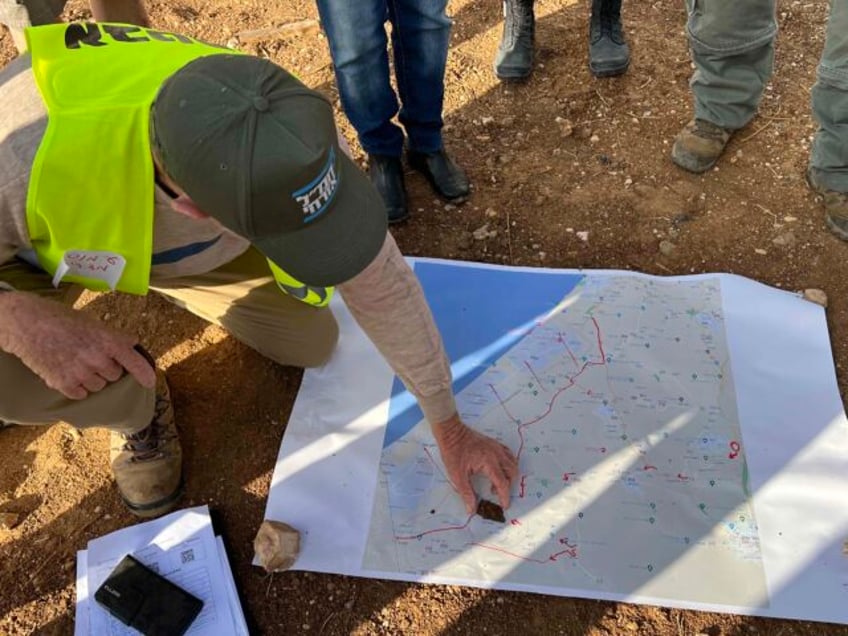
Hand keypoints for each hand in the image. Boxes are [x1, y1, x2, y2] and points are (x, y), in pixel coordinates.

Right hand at [0, 292, 155, 399]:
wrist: (27, 323)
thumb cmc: (62, 319)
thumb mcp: (93, 322)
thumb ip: (114, 337)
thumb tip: (132, 345)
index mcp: (108, 341)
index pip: (134, 362)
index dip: (144, 373)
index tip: (150, 382)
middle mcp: (97, 359)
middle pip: (115, 375)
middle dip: (108, 368)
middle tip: (91, 356)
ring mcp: (80, 373)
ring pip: (99, 386)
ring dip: (93, 378)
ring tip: (77, 362)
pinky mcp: (63, 384)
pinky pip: (81, 394)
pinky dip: (77, 387)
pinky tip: (67, 371)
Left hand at [432, 414, 518, 513]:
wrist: (451, 432)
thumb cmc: (453, 451)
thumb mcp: (457, 475)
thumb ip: (466, 493)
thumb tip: (472, 509)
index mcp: (489, 462)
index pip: (502, 483)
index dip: (505, 496)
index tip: (504, 505)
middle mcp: (497, 454)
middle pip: (512, 473)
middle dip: (507, 486)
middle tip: (495, 493)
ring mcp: (497, 447)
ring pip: (513, 463)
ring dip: (509, 475)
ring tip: (496, 482)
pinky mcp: (494, 443)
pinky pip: (508, 454)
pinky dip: (508, 464)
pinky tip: (499, 468)